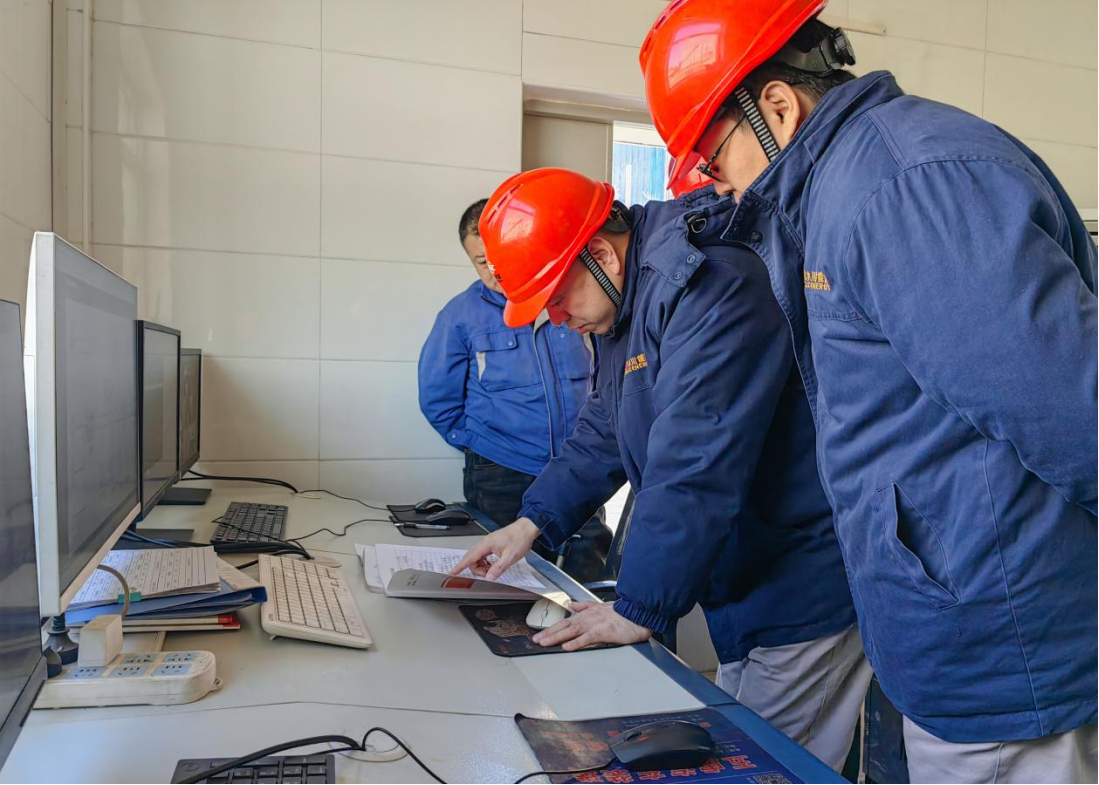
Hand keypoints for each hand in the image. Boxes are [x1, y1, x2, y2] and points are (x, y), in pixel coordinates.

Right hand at [449, 518, 540, 580]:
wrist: (527, 529)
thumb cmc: (520, 538)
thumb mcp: (510, 557)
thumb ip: (498, 568)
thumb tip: (489, 578)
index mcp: (486, 544)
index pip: (469, 558)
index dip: (460, 567)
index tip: (452, 573)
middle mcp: (485, 542)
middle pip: (471, 558)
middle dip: (475, 569)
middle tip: (486, 575)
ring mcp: (488, 543)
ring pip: (477, 557)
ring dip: (481, 566)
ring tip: (492, 570)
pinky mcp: (492, 544)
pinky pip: (483, 555)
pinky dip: (485, 562)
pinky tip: (493, 565)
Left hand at [532, 601, 651, 650]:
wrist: (638, 612)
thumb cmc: (623, 612)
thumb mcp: (601, 606)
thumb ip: (585, 605)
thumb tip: (572, 605)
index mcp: (587, 613)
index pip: (565, 621)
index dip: (552, 628)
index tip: (541, 634)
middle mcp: (588, 618)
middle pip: (564, 626)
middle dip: (548, 633)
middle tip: (535, 640)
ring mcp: (594, 624)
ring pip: (570, 631)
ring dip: (556, 637)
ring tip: (544, 643)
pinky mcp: (603, 632)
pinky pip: (586, 638)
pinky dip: (575, 643)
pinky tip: (566, 647)